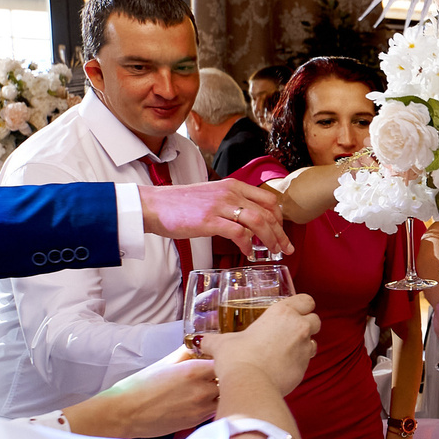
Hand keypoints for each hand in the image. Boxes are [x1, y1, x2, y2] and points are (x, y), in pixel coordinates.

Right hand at [66, 347, 218, 438]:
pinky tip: (203, 400)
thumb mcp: (163, 364)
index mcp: (193, 371)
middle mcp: (202, 390)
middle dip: (226, 375)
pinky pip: (215, 410)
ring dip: (222, 391)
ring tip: (210, 386)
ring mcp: (201, 408)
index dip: (223, 359)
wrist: (126, 414)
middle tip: (217, 372)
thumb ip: (184, 354)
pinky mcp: (197, 422)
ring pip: (225, 396)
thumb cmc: (139, 387)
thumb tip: (196, 346)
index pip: (223, 361)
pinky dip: (214, 403)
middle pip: (228, 380)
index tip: (218, 358)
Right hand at [139, 178, 289, 254]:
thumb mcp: (212, 197)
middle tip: (285, 248)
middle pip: (267, 212)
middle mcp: (230, 193)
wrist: (154, 205)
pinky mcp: (209, 220)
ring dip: (269, 239)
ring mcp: (220, 206)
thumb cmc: (180, 205)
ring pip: (257, 221)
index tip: (282, 232)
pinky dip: (248, 244)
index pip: (268, 200)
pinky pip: (238, 233)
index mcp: (233, 186)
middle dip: (280, 233)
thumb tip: (248, 222)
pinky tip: (248, 252)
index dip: (279, 218)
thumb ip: (231, 204)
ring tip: (272, 252)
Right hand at [196, 292, 319, 397]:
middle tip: (289, 331)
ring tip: (286, 350)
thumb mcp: (222, 343)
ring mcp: (304, 349)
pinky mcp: (304, 369)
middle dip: (306, 324)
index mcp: (282, 313)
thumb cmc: (237, 358)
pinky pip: (307, 362)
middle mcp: (298, 328)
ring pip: (314, 341)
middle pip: (316, 320)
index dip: (303, 304)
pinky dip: (298, 363)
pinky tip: (282, 367)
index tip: (294, 310)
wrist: (249, 384)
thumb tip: (201, 342)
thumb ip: (213, 340)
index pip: (306, 300)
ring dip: (304, 344)